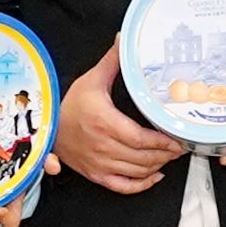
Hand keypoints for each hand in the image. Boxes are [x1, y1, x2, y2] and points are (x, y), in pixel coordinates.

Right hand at [56, 54, 186, 193]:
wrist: (46, 128)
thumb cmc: (68, 106)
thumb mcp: (91, 80)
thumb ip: (112, 61)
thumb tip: (124, 39)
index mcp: (105, 123)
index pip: (140, 139)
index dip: (162, 142)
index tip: (177, 139)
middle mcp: (103, 146)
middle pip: (143, 157)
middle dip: (166, 154)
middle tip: (179, 147)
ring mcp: (100, 163)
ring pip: (137, 171)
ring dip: (158, 166)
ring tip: (170, 156)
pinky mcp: (96, 174)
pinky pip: (123, 186)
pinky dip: (141, 184)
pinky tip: (154, 176)